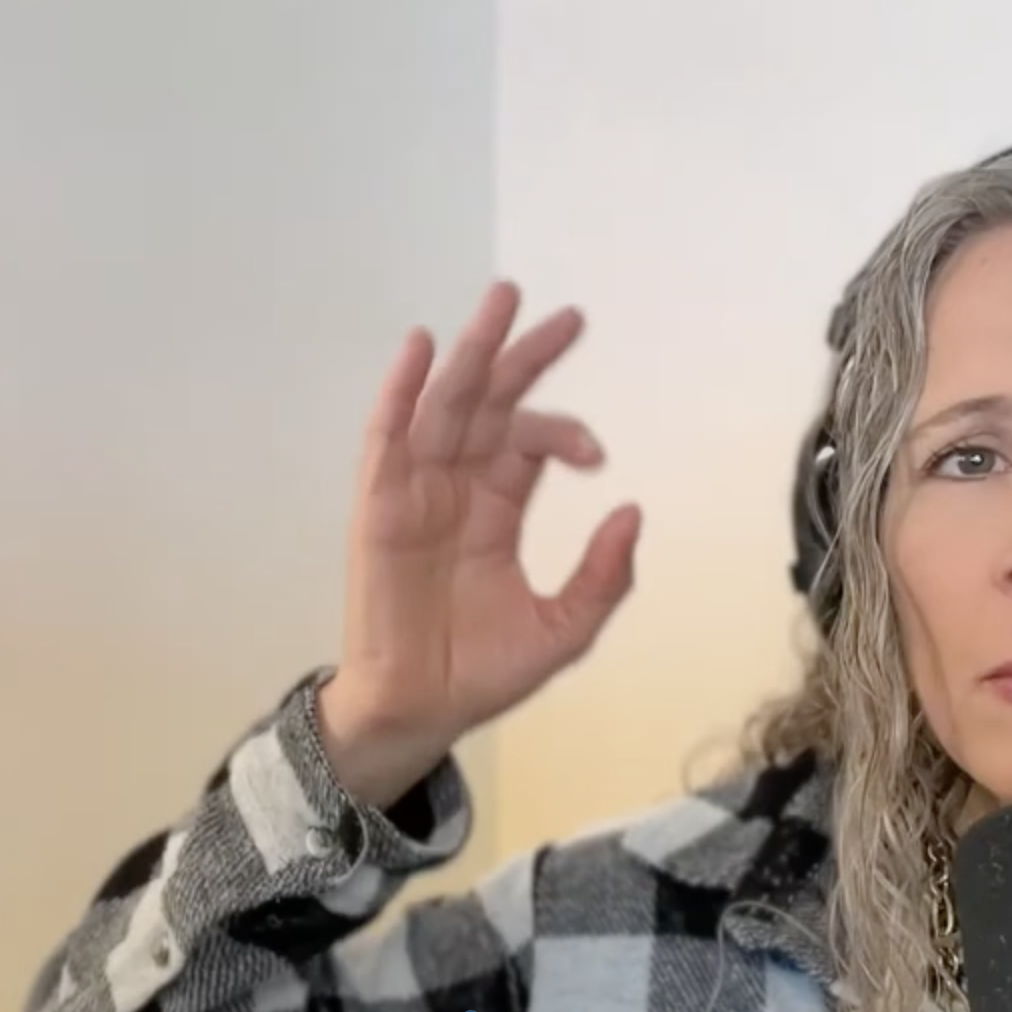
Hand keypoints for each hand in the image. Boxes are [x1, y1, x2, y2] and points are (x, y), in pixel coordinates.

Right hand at [318, 281, 641, 806]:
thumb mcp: (563, 629)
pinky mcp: (379, 505)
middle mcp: (457, 487)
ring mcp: (416, 491)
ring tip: (503, 300)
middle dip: (525, 356)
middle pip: (491, 404)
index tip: (596, 455)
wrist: (419, 710)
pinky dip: (401, 390)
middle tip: (568, 315)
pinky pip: (388, 437)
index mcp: (496, 509)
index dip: (564, 433)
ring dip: (472, 352)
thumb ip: (601, 577)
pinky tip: (421, 347)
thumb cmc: (480, 673)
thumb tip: (631, 511)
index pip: (530, 442)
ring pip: (447, 406)